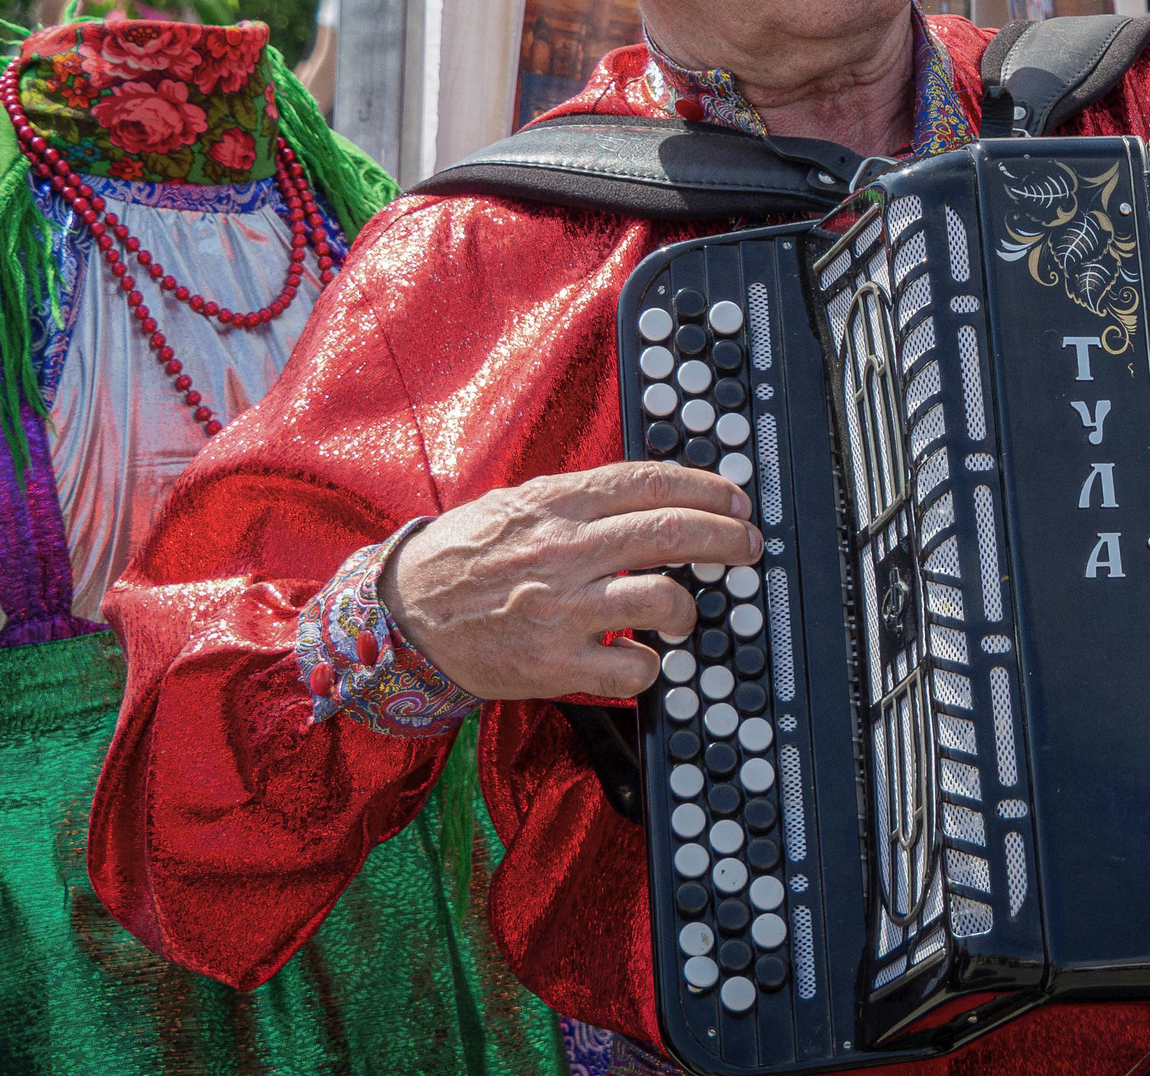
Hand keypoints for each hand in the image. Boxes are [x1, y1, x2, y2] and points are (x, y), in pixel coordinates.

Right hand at [381, 462, 761, 701]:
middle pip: (671, 533)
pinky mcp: (551, 664)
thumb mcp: (520, 504)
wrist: (402, 613)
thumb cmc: (465, 556)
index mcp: (557, 503)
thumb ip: (583, 499)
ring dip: (690, 607)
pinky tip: (640, 657)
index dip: (708, 489)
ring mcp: (559, 609)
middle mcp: (562, 551)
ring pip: (662, 597)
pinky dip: (648, 664)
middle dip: (727, 538)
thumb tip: (655, 492)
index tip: (736, 500)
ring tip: (686, 614)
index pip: (651, 483)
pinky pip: (630, 667)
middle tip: (747, 546)